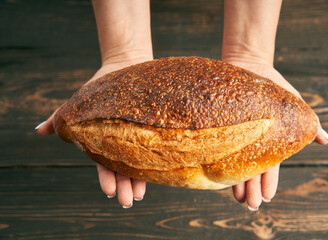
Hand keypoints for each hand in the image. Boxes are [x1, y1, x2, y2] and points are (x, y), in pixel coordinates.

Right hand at [36, 61, 148, 207]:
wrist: (126, 66)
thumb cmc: (100, 87)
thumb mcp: (79, 106)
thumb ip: (60, 119)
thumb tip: (39, 130)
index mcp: (105, 143)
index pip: (105, 166)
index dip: (106, 179)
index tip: (109, 191)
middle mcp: (122, 144)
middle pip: (123, 171)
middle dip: (124, 187)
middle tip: (126, 202)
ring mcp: (138, 137)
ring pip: (139, 164)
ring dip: (140, 181)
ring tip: (140, 195)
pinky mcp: (153, 128)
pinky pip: (155, 146)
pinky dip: (157, 161)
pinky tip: (160, 172)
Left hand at [224, 58, 327, 210]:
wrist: (248, 65)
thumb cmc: (274, 86)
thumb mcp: (294, 104)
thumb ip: (309, 124)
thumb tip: (326, 140)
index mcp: (270, 141)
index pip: (271, 167)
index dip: (269, 183)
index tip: (267, 197)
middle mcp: (252, 142)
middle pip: (253, 171)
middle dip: (253, 189)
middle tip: (251, 205)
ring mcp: (237, 135)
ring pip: (237, 164)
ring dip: (237, 183)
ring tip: (237, 198)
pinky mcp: (222, 127)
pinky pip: (221, 148)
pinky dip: (220, 162)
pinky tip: (217, 175)